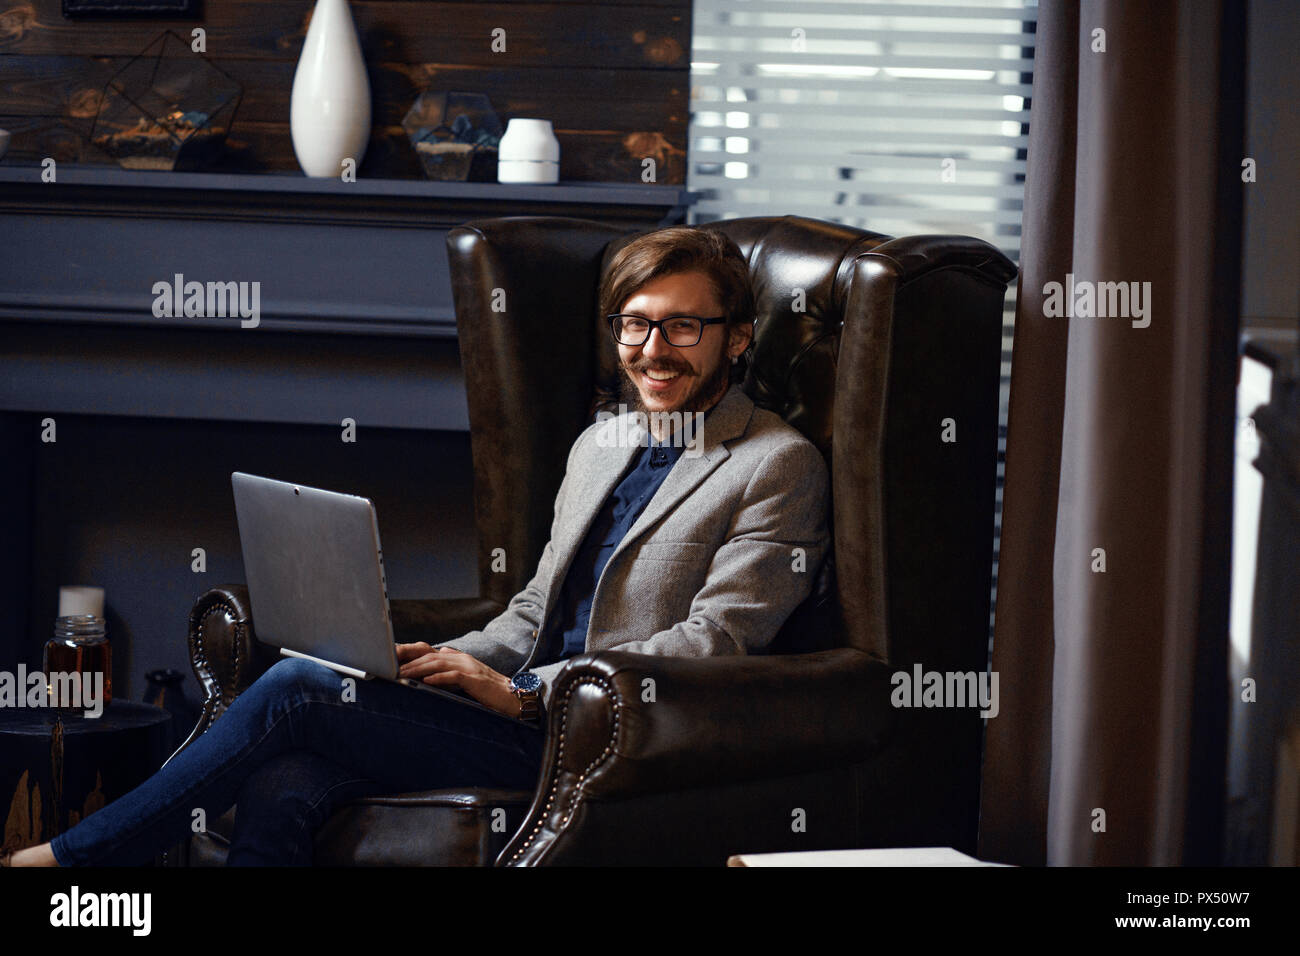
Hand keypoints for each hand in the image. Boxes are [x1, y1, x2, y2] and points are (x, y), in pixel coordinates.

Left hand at [395, 642, 520, 718]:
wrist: (513, 696)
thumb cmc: (490, 690)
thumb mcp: (469, 676)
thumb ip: (455, 666)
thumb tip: (441, 655)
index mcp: (460, 658)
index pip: (432, 654)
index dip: (413, 657)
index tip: (395, 663)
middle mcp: (463, 659)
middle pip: (431, 657)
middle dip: (410, 662)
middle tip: (392, 669)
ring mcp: (469, 667)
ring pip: (439, 664)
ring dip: (418, 669)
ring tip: (402, 674)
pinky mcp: (475, 679)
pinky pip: (453, 676)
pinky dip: (438, 678)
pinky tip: (426, 681)